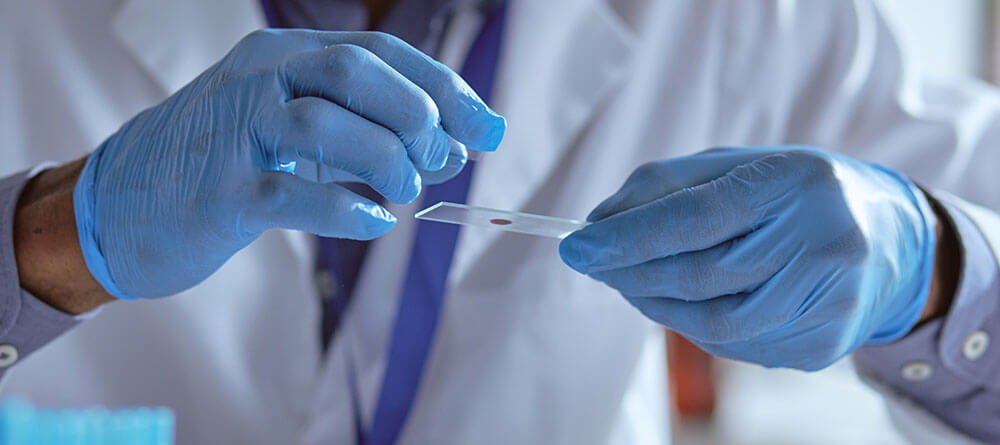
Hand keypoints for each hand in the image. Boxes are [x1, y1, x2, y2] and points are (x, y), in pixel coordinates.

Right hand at [74, 30, 505, 299]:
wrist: (118, 203)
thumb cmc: (224, 164)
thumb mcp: (296, 134)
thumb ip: (369, 135)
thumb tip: (455, 151)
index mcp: (283, 57)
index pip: (380, 52)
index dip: (444, 88)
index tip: (489, 128)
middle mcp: (259, 80)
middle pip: (356, 72)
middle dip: (417, 116)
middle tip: (438, 162)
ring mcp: (234, 134)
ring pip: (323, 125)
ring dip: (385, 160)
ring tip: (404, 192)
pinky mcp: (217, 194)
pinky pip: (289, 194)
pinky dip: (343, 209)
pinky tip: (374, 221)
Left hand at [559, 147, 936, 369]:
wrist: (890, 240)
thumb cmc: (794, 192)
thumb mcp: (737, 165)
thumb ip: (664, 187)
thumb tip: (597, 225)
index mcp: (798, 184)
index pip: (698, 217)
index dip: (629, 237)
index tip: (576, 245)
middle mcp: (822, 245)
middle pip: (699, 275)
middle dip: (629, 272)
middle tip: (592, 261)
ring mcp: (828, 304)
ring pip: (711, 323)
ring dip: (653, 302)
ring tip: (629, 280)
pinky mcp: (822, 345)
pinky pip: (734, 346)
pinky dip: (690, 323)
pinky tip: (677, 301)